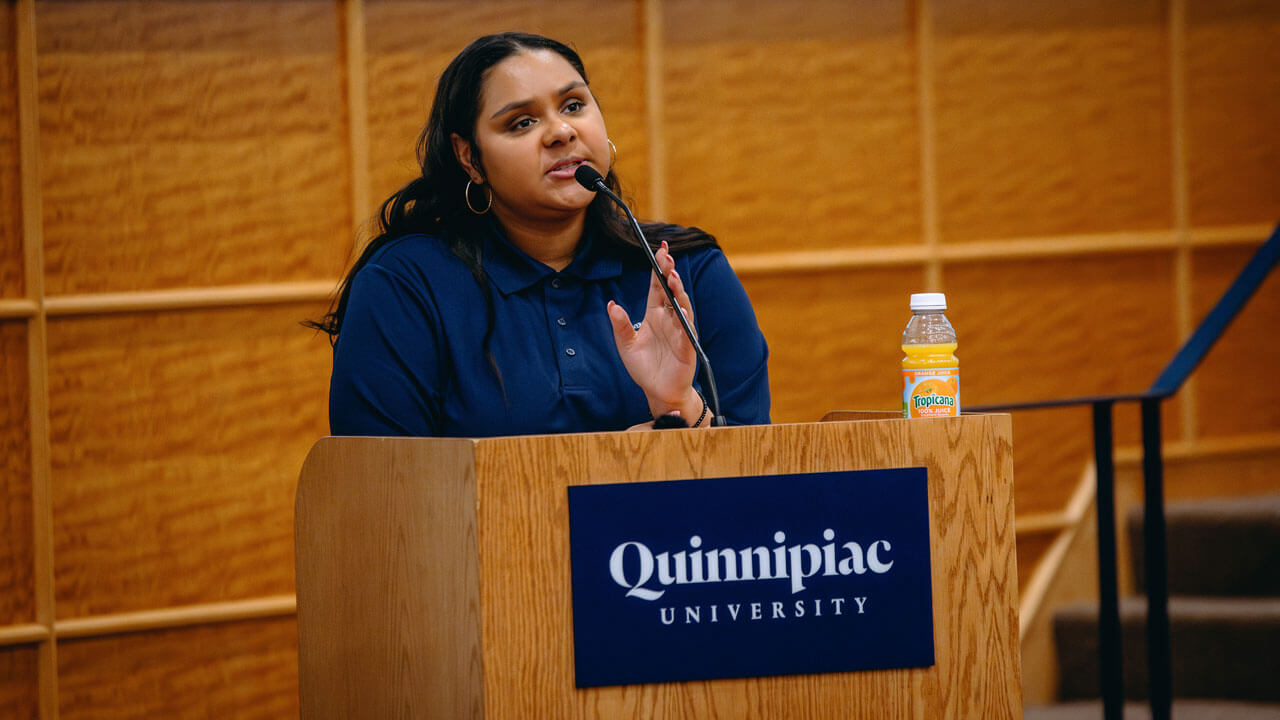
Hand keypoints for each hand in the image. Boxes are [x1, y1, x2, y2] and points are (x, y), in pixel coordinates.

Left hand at [608, 241, 700, 418]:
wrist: (658, 392)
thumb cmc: (644, 367)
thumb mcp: (626, 344)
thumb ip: (620, 325)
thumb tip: (611, 305)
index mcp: (655, 314)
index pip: (657, 286)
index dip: (659, 268)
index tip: (660, 249)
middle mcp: (670, 319)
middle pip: (671, 291)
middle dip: (670, 273)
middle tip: (667, 257)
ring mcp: (680, 332)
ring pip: (681, 306)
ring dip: (678, 292)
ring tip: (673, 277)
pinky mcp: (687, 348)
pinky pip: (686, 332)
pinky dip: (684, 321)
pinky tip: (680, 310)